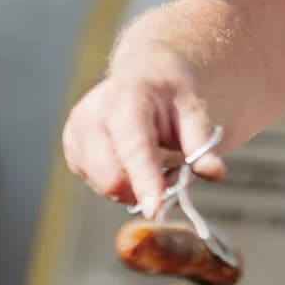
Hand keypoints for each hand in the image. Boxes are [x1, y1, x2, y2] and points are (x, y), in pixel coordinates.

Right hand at [62, 55, 226, 215]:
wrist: (145, 74)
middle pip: (112, 177)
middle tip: (171, 175)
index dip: (145, 181)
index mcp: (126, 98)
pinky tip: (132, 163)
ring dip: (133, 188)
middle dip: (145, 188)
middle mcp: (92, 113)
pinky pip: (97, 184)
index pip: (134, 148)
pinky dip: (120, 183)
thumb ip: (202, 143)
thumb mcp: (195, 110)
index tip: (155, 210)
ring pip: (104, 186)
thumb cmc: (170, 95)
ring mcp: (76, 131)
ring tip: (153, 163)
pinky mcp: (72, 148)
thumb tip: (213, 171)